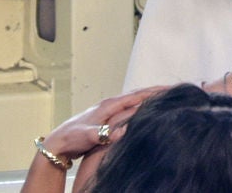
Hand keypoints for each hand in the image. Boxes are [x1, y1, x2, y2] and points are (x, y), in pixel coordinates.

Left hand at [43, 87, 166, 162]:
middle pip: (138, 94)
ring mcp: (108, 110)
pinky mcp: (107, 118)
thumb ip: (104, 134)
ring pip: (133, 100)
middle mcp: (110, 104)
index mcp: (109, 105)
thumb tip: (123, 131)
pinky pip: (128, 108)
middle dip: (156, 90)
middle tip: (174, 89)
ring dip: (148, 97)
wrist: (57, 142)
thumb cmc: (71, 138)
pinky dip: (140, 106)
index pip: (137, 96)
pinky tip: (144, 111)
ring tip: (164, 96)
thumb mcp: (88, 136)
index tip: (171, 88)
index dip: (154, 92)